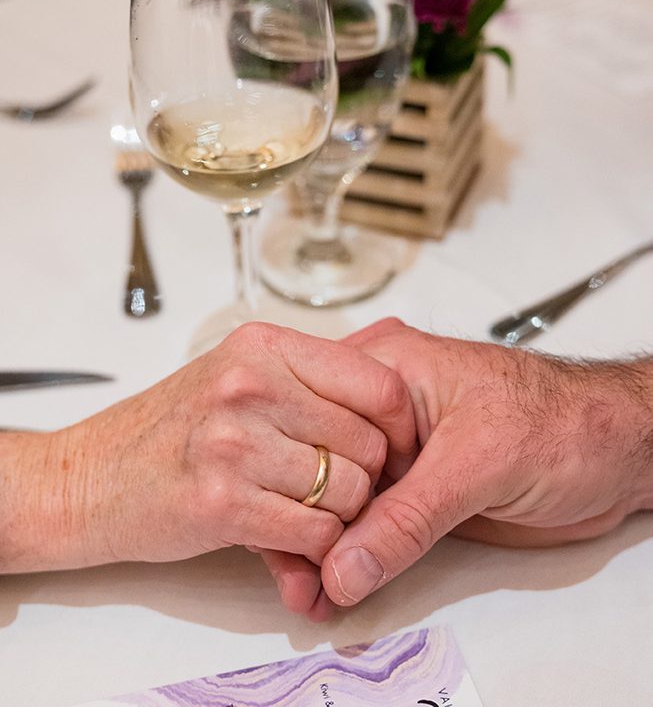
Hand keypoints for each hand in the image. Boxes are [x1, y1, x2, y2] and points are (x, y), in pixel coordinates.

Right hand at [0, 322, 416, 573]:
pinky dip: (316, 547)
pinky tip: (292, 539)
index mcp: (265, 346)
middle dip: (368, 479)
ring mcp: (233, 441)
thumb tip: (394, 414)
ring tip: (309, 512)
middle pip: (371, 443)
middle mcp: (251, 384)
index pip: (380, 382)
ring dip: (340, 517)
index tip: (395, 451)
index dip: (400, 427)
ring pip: (348, 491)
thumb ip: (307, 386)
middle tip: (342, 491)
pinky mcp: (220, 502)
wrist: (91, 476)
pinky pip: (315, 533)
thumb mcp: (238, 379)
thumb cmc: (172, 430)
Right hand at [264, 318, 652, 614]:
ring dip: (320, 546)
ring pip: (337, 497)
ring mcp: (399, 453)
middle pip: (316, 461)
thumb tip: (346, 564)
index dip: (292, 472)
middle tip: (292, 574)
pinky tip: (332, 586)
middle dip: (299, 520)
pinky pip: (370, 524)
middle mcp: (384, 410)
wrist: (616, 455)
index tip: (280, 530)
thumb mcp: (478, 463)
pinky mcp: (415, 492)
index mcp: (389, 369)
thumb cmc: (563, 421)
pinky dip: (351, 556)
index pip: (312, 417)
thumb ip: (410, 516)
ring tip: (306, 591)